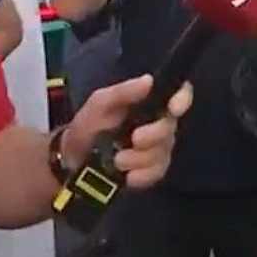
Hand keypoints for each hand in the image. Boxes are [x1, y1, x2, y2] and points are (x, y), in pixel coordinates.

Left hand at [62, 75, 192, 188]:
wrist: (73, 159)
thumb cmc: (89, 124)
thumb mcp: (100, 103)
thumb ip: (123, 92)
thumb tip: (149, 80)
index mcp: (149, 102)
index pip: (179, 93)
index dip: (183, 98)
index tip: (173, 107)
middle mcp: (159, 123)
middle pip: (171, 128)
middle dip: (154, 135)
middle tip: (134, 139)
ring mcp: (158, 149)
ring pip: (163, 153)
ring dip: (141, 159)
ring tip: (118, 161)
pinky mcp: (152, 171)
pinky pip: (157, 173)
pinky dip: (143, 176)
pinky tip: (128, 177)